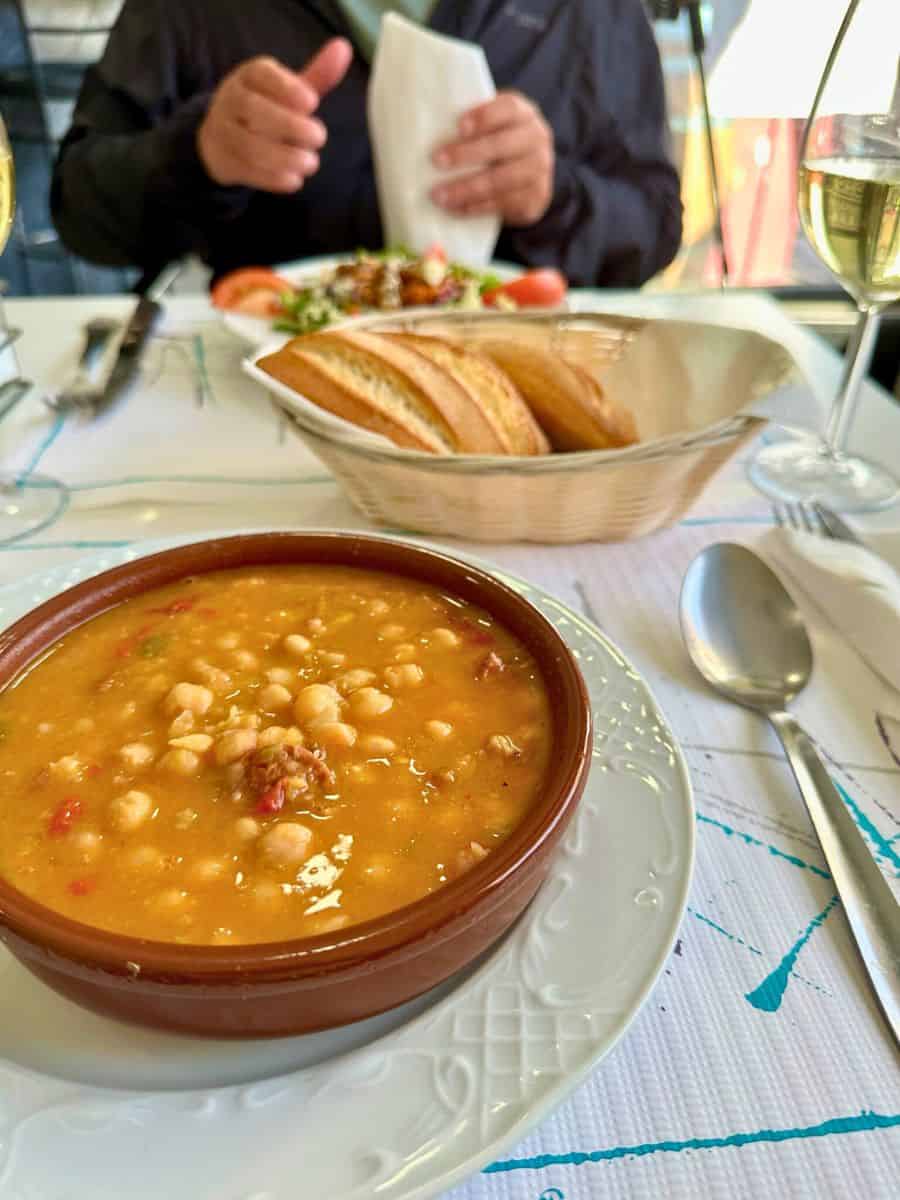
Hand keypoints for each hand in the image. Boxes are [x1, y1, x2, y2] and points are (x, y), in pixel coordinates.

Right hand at [197, 39, 352, 192]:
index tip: (312, 102)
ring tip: (311, 163)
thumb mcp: (289, 90)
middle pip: (254, 110)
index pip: (262, 74)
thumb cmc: (267, 109)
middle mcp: (232, 99)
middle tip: (319, 137)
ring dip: (284, 157)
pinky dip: (272, 178)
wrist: (221, 138)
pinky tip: (295, 180)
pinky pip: (246, 170)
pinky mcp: (224, 161)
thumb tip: (344, 48)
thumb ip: (317, 75)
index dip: (286, 87)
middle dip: (290, 125)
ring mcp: (224, 131)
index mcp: (250, 76)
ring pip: (249, 144)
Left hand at [430, 91, 553, 225]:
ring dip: (467, 188)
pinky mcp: (536, 198)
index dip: (485, 116)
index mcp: (524, 114)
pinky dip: (477, 207)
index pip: (509, 108)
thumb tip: (428, 124)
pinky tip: (456, 209)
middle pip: (502, 145)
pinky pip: (504, 204)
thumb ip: (471, 124)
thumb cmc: (497, 146)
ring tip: (439, 196)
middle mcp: (537, 138)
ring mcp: (539, 170)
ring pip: (502, 180)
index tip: (459, 127)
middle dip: (467, 154)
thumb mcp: (491, 127)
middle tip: (437, 161)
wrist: (527, 181)